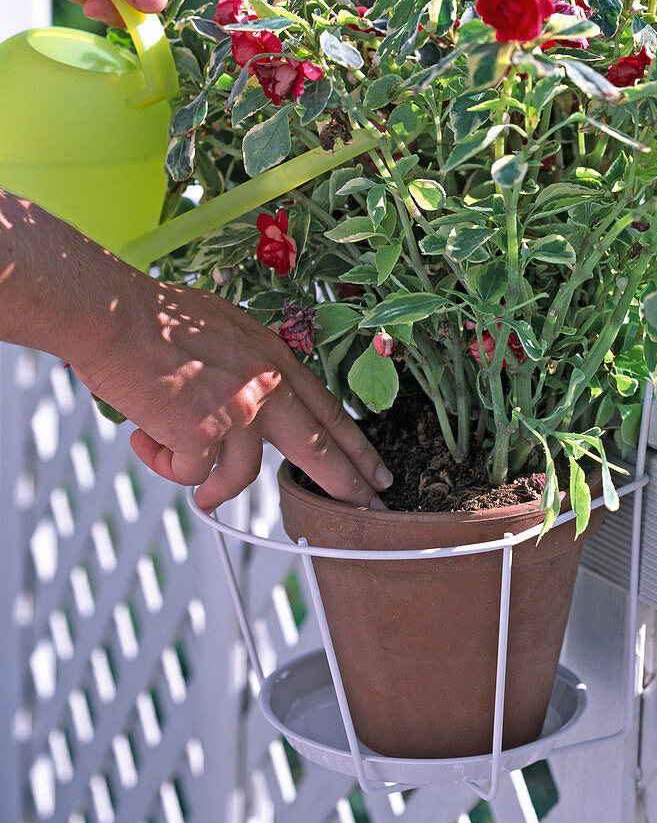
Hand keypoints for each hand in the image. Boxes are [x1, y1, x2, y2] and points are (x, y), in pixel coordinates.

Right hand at [72, 274, 392, 511]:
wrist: (115, 315)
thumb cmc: (156, 319)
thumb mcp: (227, 333)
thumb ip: (250, 367)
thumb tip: (255, 399)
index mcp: (276, 358)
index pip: (328, 410)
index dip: (356, 445)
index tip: (375, 469)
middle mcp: (268, 386)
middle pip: (320, 450)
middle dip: (348, 485)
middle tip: (368, 507)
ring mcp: (240, 411)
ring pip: (242, 476)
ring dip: (211, 487)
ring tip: (192, 486)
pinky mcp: (205, 434)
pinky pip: (192, 475)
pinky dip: (165, 464)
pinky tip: (145, 441)